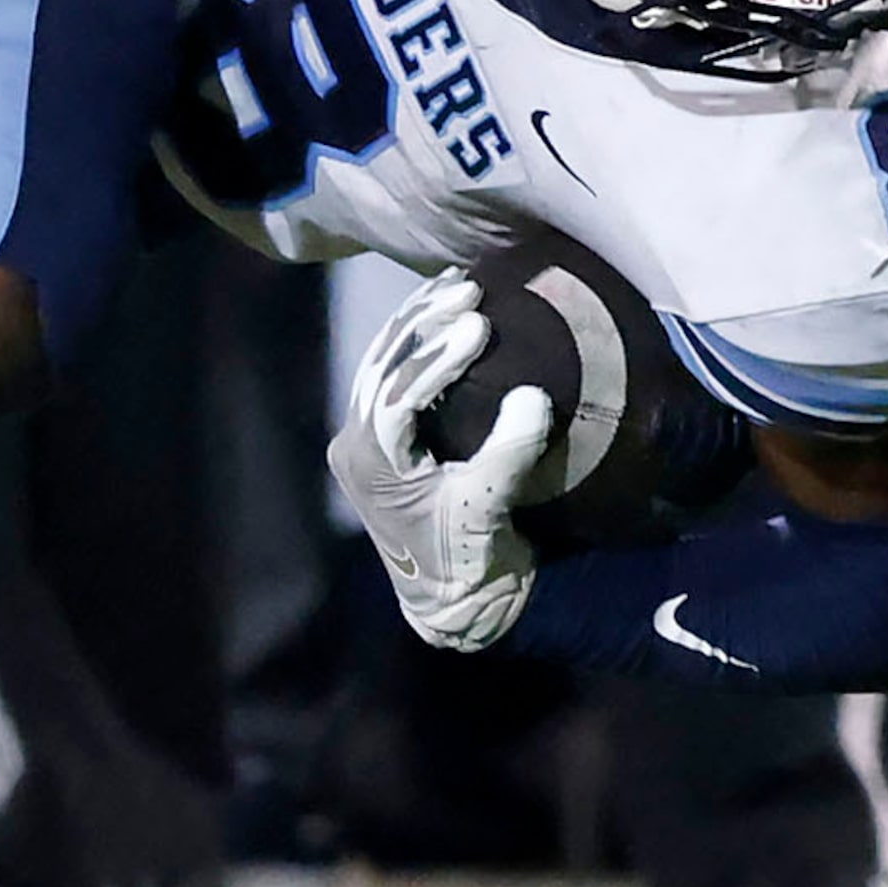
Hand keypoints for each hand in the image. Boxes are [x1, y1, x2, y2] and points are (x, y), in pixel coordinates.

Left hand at [327, 269, 553, 651]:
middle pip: (383, 365)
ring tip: (458, 285)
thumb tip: (533, 396)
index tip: (478, 323)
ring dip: (419, 323)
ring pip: (383, 362)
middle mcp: (354, 444)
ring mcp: (364, 438)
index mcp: (369, 462)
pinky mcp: (383, 435)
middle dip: (425, 323)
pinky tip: (447, 312)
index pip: (396, 392)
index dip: (436, 354)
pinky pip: (393, 375)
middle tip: (470, 290)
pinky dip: (419, 343)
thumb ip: (508, 453)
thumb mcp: (489, 509)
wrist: (456, 600)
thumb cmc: (470, 561)